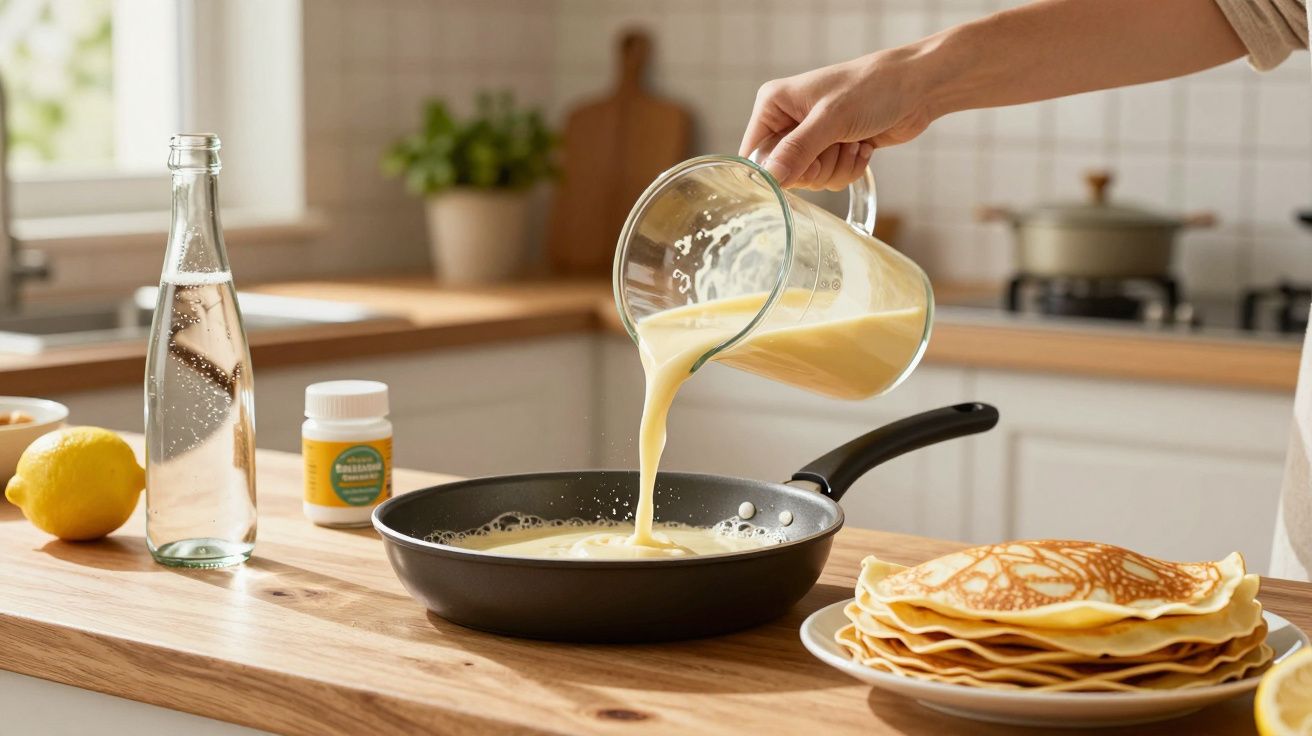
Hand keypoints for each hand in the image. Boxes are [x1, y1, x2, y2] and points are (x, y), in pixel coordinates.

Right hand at [739, 50, 933, 190]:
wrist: (916, 88)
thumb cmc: (872, 88)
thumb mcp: (831, 119)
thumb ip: (797, 150)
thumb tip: (770, 178)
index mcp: (774, 105)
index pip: (755, 155)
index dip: (777, 169)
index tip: (805, 163)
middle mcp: (788, 122)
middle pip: (784, 173)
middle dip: (817, 166)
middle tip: (836, 143)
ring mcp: (812, 139)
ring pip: (811, 180)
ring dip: (837, 167)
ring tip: (854, 140)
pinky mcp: (833, 151)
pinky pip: (831, 179)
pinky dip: (850, 168)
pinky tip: (862, 145)